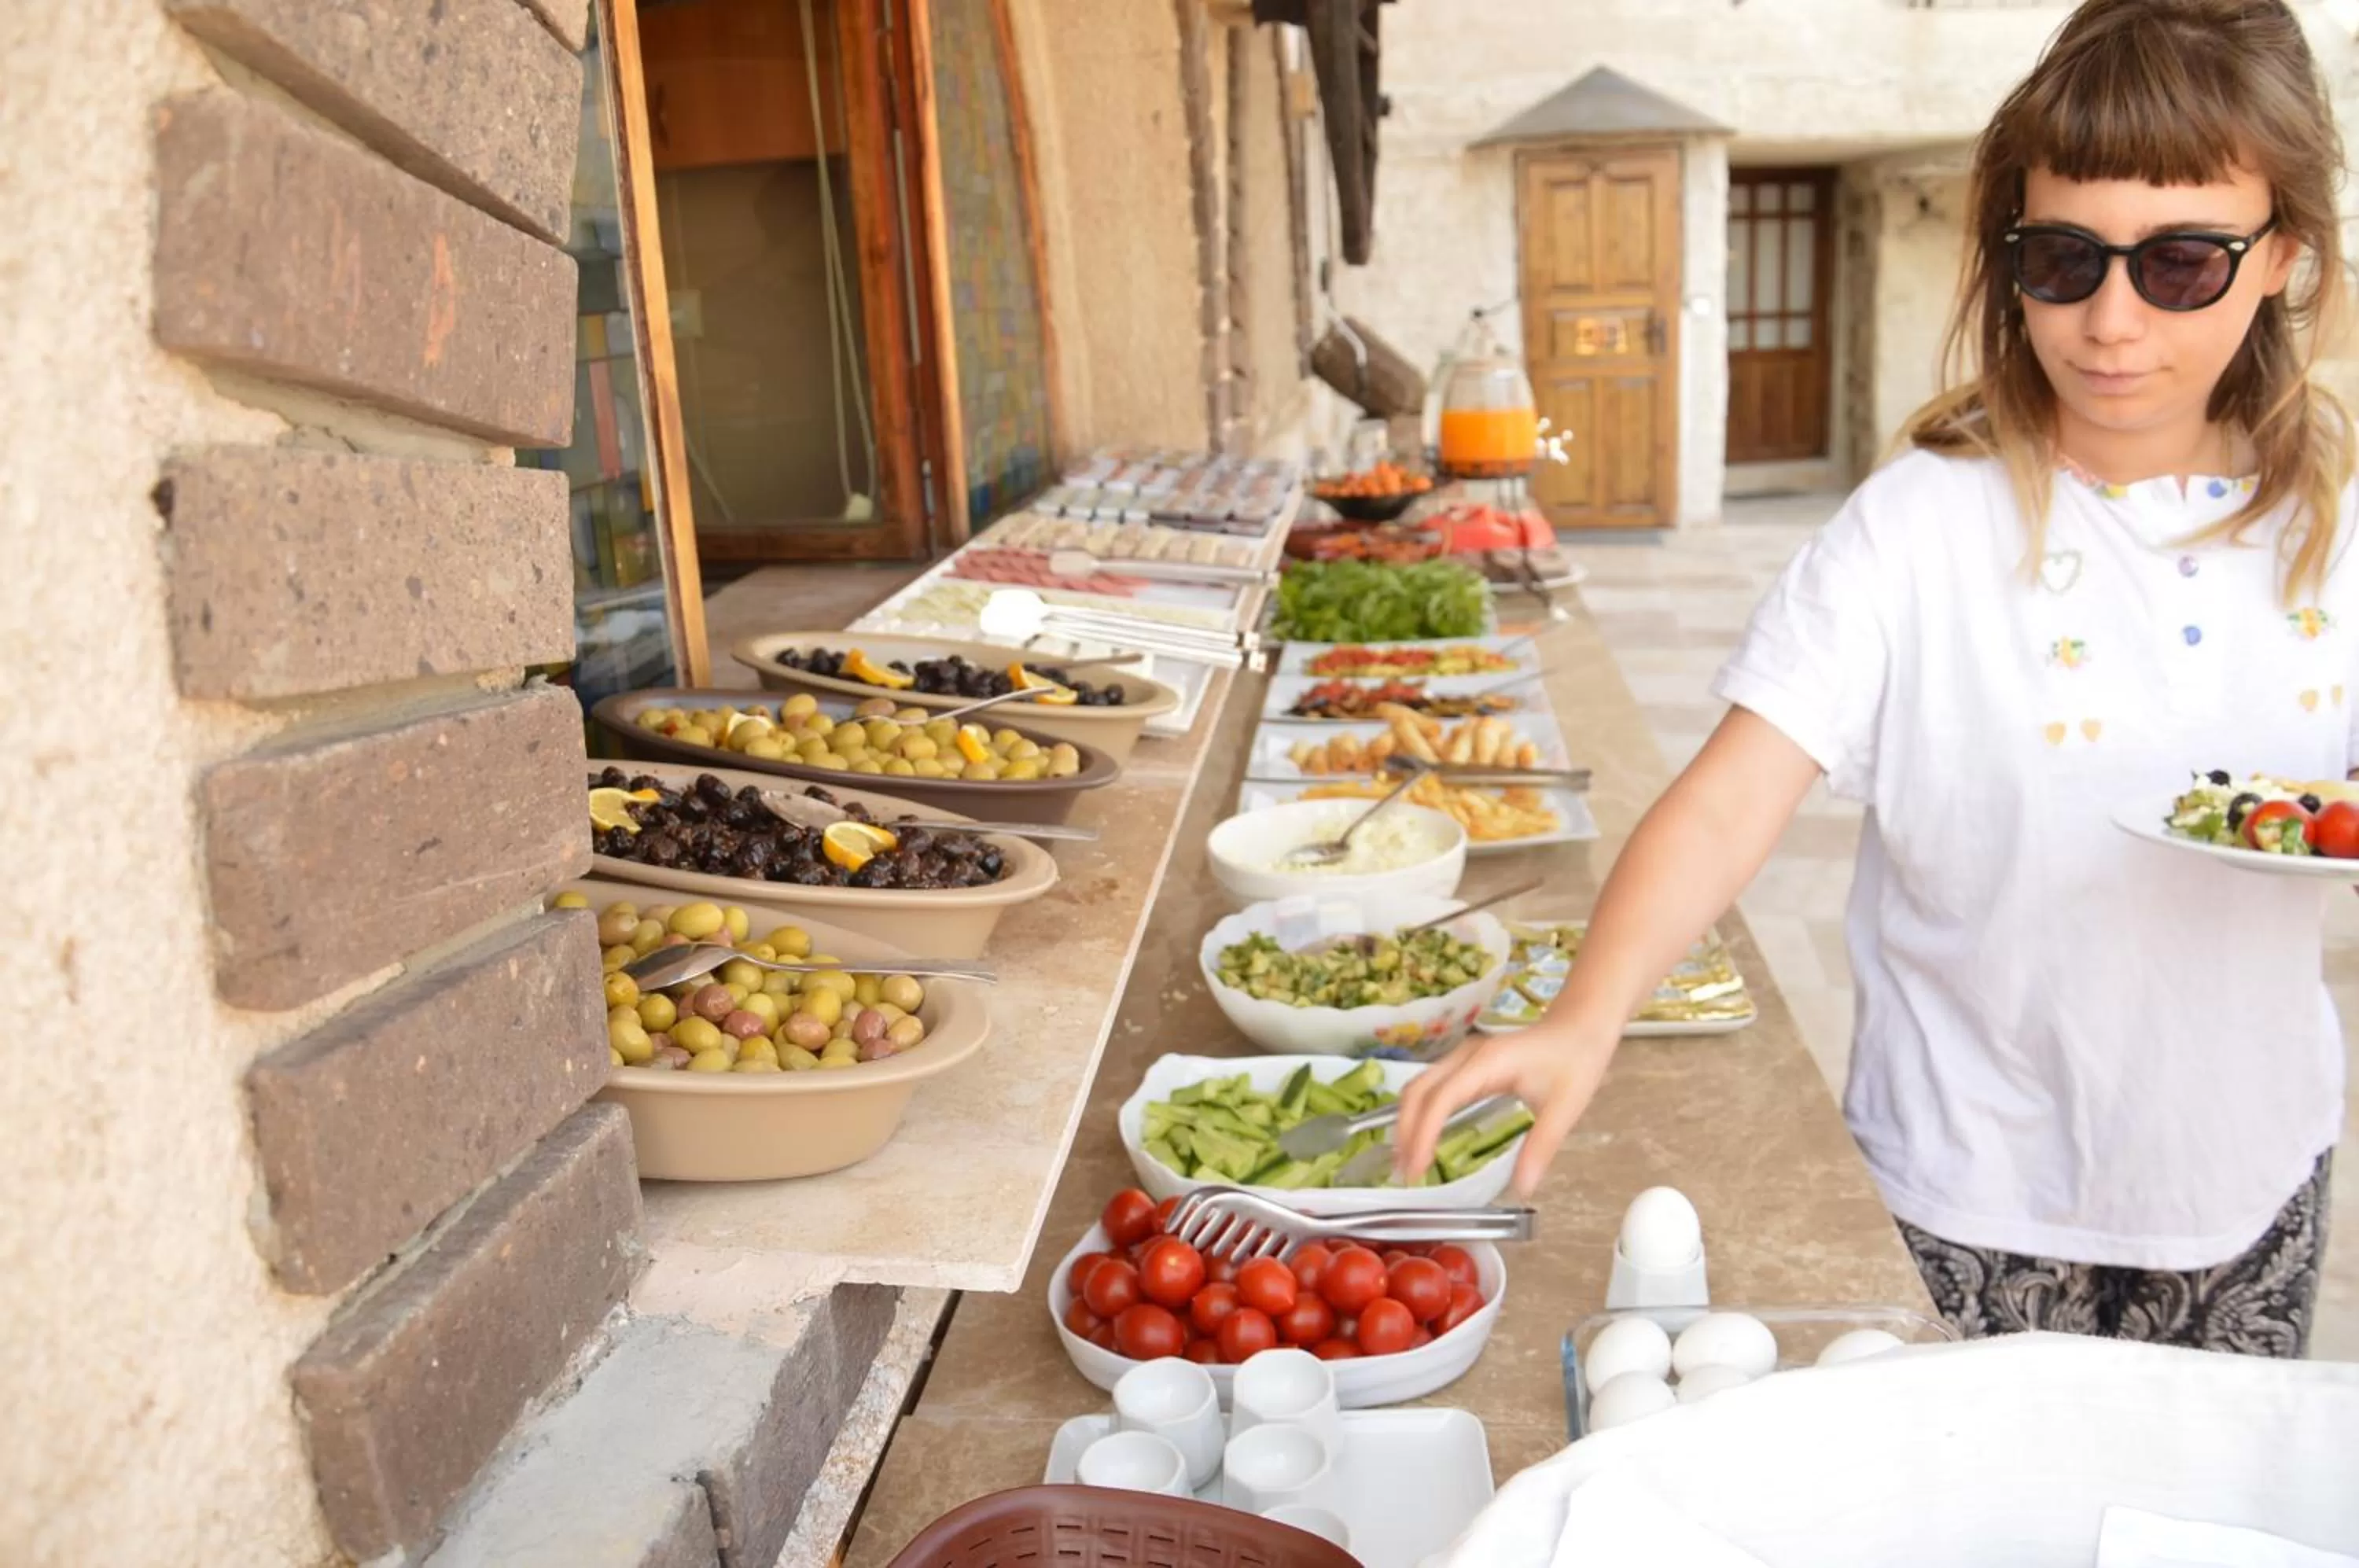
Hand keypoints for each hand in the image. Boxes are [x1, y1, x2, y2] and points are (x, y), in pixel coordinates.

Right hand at [1392, 1014, 1616, 1199]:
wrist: (1580, 1026)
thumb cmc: (1575, 1061)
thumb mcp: (1565, 1107)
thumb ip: (1541, 1147)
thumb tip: (1522, 1189)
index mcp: (1488, 1063)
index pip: (1441, 1099)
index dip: (1424, 1134)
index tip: (1418, 1169)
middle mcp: (1467, 1056)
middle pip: (1418, 1090)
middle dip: (1406, 1131)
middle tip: (1405, 1173)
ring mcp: (1463, 1056)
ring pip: (1419, 1086)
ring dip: (1408, 1121)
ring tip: (1407, 1161)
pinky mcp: (1466, 1063)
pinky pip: (1431, 1086)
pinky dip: (1420, 1112)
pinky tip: (1423, 1137)